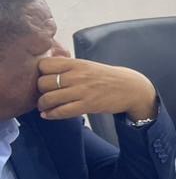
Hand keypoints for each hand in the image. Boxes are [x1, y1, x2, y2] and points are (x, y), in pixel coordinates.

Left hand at [37, 57, 156, 120]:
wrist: (131, 88)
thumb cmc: (107, 77)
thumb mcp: (88, 65)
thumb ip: (69, 65)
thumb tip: (47, 65)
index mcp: (77, 64)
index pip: (45, 65)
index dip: (40, 73)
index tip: (44, 78)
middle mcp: (77, 76)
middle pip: (43, 83)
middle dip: (40, 91)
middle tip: (44, 94)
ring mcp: (82, 91)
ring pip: (49, 98)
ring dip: (42, 105)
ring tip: (44, 107)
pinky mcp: (88, 105)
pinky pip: (62, 111)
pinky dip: (51, 115)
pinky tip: (49, 115)